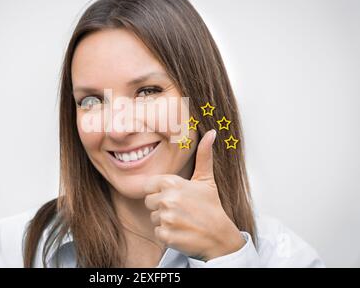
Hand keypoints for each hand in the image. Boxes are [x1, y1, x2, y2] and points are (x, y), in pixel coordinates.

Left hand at [143, 130, 244, 260]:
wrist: (220, 236)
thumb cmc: (212, 207)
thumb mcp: (207, 179)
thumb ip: (204, 155)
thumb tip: (211, 132)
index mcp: (172, 182)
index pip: (148, 185)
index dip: (159, 191)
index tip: (174, 196)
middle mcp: (167, 199)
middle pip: (149, 202)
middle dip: (161, 206)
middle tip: (181, 210)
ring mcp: (167, 218)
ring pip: (153, 218)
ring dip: (165, 221)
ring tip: (183, 220)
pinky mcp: (166, 235)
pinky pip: (157, 232)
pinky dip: (167, 235)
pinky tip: (181, 232)